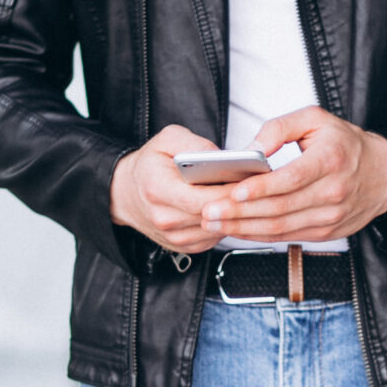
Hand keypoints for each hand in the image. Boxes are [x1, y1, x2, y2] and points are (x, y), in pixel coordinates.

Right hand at [109, 125, 245, 254]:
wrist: (126, 193)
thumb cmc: (150, 164)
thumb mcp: (168, 139)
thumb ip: (195, 144)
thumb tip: (223, 157)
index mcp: (158, 190)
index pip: (203, 199)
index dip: (230, 192)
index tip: (251, 181)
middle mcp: (164, 218)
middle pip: (213, 216)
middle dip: (238, 203)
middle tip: (260, 189)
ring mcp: (174, 237)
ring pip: (217, 229)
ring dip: (235, 216)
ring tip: (250, 199)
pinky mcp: (183, 246)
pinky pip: (213, 237)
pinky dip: (226, 224)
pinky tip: (233, 210)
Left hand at [195, 107, 386, 246]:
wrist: (385, 174)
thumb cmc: (346, 144)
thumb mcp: (317, 119)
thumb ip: (280, 127)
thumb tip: (250, 149)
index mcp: (330, 160)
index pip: (291, 179)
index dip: (261, 188)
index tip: (233, 190)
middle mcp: (333, 192)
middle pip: (280, 208)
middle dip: (240, 212)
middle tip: (209, 211)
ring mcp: (331, 217)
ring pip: (281, 227)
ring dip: (245, 227)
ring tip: (215, 222)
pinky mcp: (327, 232)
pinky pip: (288, 237)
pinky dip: (260, 235)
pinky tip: (238, 229)